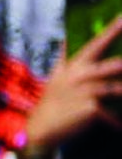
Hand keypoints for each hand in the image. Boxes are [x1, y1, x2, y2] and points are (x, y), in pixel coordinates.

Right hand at [24, 9, 121, 156]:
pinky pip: (113, 116)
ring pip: (116, 88)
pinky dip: (118, 123)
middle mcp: (79, 76)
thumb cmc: (53, 100)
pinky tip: (121, 127)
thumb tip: (67, 36)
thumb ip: (65, 55)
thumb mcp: (56, 74)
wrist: (43, 127)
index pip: (95, 43)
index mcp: (73, 65)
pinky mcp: (91, 110)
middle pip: (110, 65)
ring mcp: (85, 92)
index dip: (111, 30)